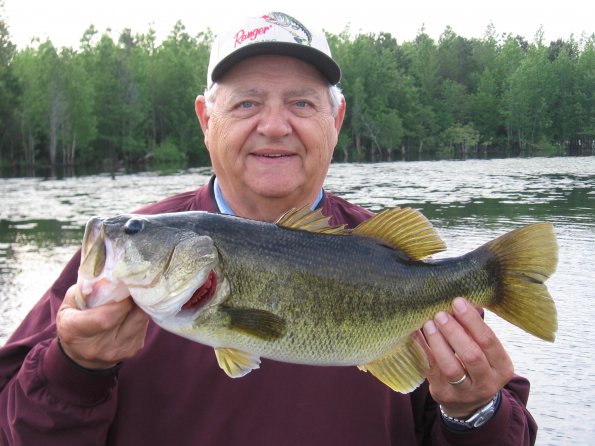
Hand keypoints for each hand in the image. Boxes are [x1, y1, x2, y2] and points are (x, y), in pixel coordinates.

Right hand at [56, 284, 149, 369]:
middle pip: (128, 316)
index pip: (105, 318)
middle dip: (135, 297)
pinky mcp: (131, 351)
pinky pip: (143, 327)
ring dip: (139, 305)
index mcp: (75, 331)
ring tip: (133, 296)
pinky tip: (132, 310)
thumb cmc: (74, 320)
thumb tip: (111, 274)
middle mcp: (96, 347)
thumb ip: (88, 288)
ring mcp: (116, 352)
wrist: (79, 353)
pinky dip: (140, 315)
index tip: (126, 285)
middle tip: (134, 284)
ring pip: (140, 320)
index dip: (121, 300)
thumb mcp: (71, 302)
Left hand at [417, 297, 513, 417]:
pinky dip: (423, 349)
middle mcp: (487, 382)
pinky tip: (416, 334)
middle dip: (454, 331)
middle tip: (440, 313)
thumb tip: (461, 300)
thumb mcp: (485, 352)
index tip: (458, 302)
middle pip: (471, 355)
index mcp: (502, 367)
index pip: (489, 341)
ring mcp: (464, 392)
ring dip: (438, 342)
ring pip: (451, 367)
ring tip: (428, 323)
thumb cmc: (476, 366)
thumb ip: (475, 331)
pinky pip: (431, 370)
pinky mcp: (443, 394)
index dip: (472, 321)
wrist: (468, 403)